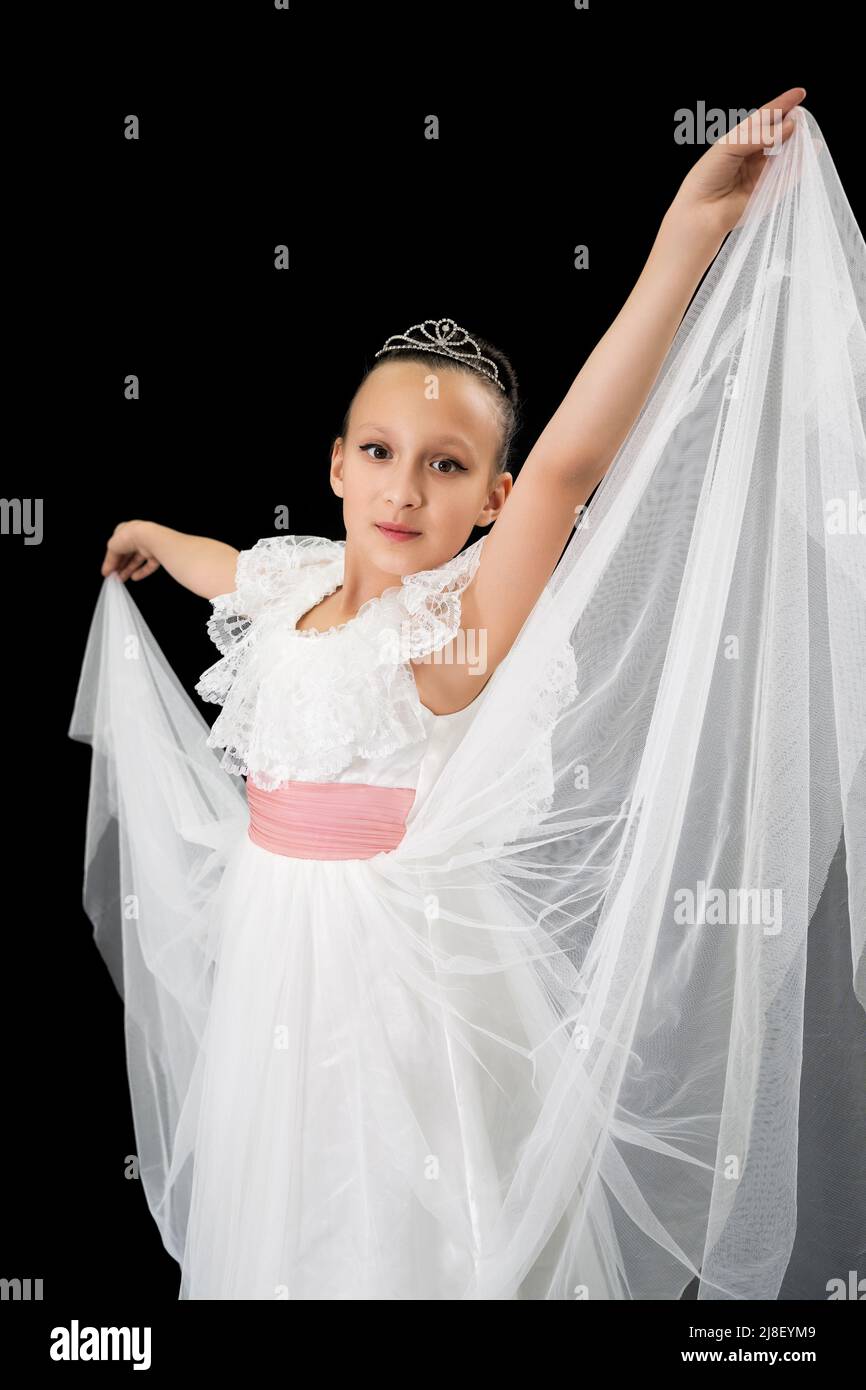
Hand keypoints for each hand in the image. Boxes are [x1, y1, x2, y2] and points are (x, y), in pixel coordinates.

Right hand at [102, 520, 160, 581]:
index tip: (108, 569)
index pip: (117, 546)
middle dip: (120, 566)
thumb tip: (106, 571)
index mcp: (125, 530)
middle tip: (114, 576)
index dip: (112, 559)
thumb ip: (109, 560)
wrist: (148, 538)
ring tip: (122, 579)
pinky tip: (134, 577)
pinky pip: (149, 565)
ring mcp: (148, 545)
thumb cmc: (128, 537)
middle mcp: (137, 536)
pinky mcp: (156, 554)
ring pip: (137, 560)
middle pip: (127, 554)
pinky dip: (142, 572)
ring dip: (129, 570)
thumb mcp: (112, 548)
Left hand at [671, 87, 806, 240]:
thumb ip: (759, 136)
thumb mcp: (729, 147)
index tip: (800, 94)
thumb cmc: (706, 178)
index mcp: (739, 141)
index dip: (781, 105)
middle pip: (777, 134)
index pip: (764, 118)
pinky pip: (788, 175)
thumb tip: (789, 126)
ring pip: (786, 154)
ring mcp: (761, 173)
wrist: (701, 212)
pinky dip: (799, 164)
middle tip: (802, 116)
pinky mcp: (768, 191)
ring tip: (807, 133)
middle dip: (791, 123)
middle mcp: (752, 155)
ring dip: (798, 142)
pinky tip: (810, 151)